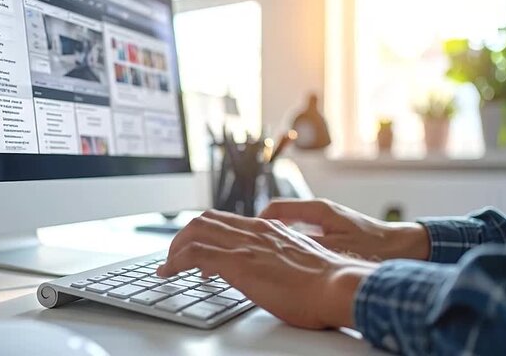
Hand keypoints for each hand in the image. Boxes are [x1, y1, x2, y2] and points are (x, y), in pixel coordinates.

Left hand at [156, 210, 377, 329]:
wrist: (338, 286)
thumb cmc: (326, 281)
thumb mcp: (299, 260)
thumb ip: (279, 257)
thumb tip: (268, 269)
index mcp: (267, 229)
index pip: (225, 219)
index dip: (205, 231)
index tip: (196, 248)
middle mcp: (253, 231)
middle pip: (205, 220)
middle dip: (183, 236)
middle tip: (176, 256)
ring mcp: (244, 245)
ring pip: (195, 231)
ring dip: (175, 248)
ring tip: (168, 266)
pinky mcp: (238, 263)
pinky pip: (194, 254)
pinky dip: (175, 261)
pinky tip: (169, 273)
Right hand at [259, 199, 430, 261]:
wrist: (405, 247)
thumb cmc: (375, 247)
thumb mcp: (338, 250)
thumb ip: (309, 248)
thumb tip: (283, 250)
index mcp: (318, 210)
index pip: (277, 208)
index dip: (258, 221)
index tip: (248, 236)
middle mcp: (319, 211)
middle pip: (280, 216)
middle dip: (263, 230)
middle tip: (251, 245)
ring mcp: (325, 219)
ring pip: (290, 225)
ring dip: (277, 238)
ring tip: (266, 254)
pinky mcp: (331, 230)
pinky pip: (302, 233)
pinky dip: (291, 243)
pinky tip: (290, 260)